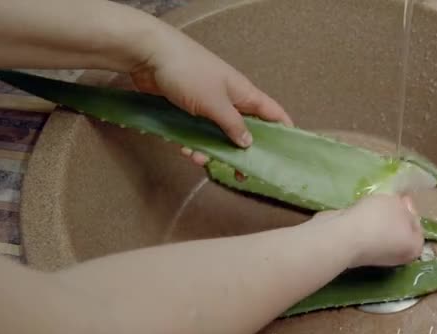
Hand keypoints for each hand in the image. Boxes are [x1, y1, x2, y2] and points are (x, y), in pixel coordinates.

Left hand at [129, 23, 292, 164]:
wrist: (149, 56)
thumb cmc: (189, 74)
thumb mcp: (215, 103)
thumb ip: (234, 125)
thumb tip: (249, 143)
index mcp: (244, 94)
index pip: (272, 113)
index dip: (283, 129)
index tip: (287, 152)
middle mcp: (230, 100)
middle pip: (245, 131)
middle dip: (241, 152)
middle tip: (240, 174)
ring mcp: (209, 105)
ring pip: (218, 136)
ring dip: (210, 150)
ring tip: (198, 159)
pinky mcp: (189, 110)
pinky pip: (197, 133)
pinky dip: (192, 143)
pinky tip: (183, 148)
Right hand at [316, 194, 423, 267]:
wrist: (343, 236)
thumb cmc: (377, 220)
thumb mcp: (397, 204)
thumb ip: (404, 205)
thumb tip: (403, 207)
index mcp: (414, 247)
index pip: (417, 227)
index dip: (410, 209)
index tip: (400, 197)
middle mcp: (398, 256)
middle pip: (399, 231)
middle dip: (393, 216)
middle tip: (386, 200)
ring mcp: (376, 256)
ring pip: (381, 233)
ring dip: (377, 220)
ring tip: (370, 205)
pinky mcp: (358, 251)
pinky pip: (366, 234)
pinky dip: (364, 224)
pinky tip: (358, 213)